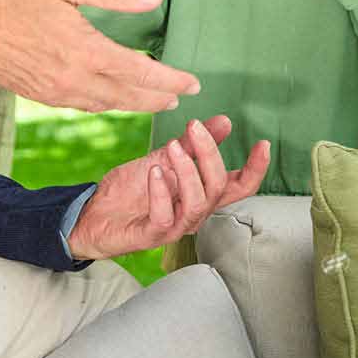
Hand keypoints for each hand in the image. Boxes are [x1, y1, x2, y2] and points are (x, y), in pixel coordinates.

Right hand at [0, 0, 198, 112]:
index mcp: (86, 50)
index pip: (141, 72)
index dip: (171, 79)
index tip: (193, 82)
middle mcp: (74, 78)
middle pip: (129, 96)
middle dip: (159, 98)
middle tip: (182, 97)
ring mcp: (56, 92)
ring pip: (106, 105)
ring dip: (135, 105)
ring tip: (155, 101)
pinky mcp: (41, 97)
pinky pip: (83, 106)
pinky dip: (105, 104)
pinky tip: (113, 99)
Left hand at [67, 116, 270, 259]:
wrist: (94, 213)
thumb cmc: (130, 190)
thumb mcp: (164, 158)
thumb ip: (194, 144)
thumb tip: (224, 122)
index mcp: (202, 194)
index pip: (239, 186)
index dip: (256, 169)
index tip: (263, 144)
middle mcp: (195, 213)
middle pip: (220, 187)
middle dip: (210, 154)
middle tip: (194, 128)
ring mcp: (176, 226)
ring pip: (198, 202)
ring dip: (187, 170)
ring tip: (173, 146)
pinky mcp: (153, 235)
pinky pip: (165, 215)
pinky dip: (161, 191)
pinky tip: (154, 171)